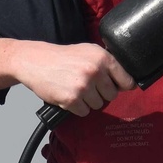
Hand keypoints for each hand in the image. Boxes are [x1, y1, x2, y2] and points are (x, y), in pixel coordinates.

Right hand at [9, 41, 135, 116]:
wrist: (35, 61)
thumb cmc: (62, 57)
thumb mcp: (88, 51)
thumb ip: (106, 63)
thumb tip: (126, 81)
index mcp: (102, 57)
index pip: (126, 80)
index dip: (122, 86)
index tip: (117, 87)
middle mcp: (95, 71)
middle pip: (112, 95)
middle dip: (101, 93)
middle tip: (87, 86)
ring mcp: (83, 86)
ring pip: (98, 105)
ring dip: (88, 101)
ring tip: (76, 89)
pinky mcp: (72, 99)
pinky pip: (84, 112)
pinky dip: (77, 108)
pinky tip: (68, 96)